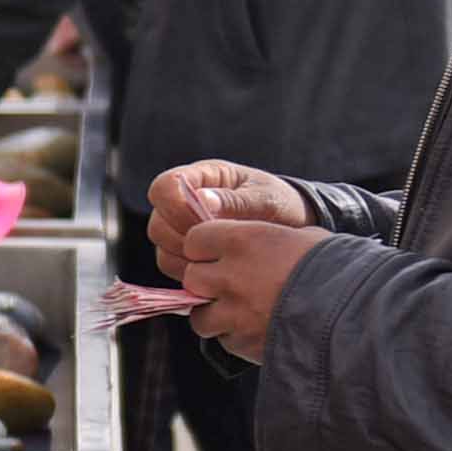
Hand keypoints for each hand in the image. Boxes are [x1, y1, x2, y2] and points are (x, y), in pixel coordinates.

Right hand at [145, 159, 309, 267]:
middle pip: (158, 222)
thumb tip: (202, 200)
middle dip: (183, 239)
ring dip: (185, 258)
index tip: (205, 223)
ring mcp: (182, 229)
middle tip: (216, 247)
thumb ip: (236, 201)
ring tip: (220, 259)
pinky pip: (171, 266)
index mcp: (201, 178)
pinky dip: (188, 273)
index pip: (164, 188)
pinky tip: (216, 271)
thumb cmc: (281, 204)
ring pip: (161, 248)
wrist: (293, 228)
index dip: (175, 208)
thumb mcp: (266, 199)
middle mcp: (183, 202)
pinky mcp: (186, 253)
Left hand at [175, 215, 326, 362]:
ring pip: (200, 316)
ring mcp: (234, 313)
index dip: (204, 247)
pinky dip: (235, 337)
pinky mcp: (244, 343)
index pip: (195, 239)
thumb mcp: (303, 237)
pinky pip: (225, 341)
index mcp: (243, 240)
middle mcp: (230, 275)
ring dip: (215, 314)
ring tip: (239, 313)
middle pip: (192, 278)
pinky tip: (258, 331)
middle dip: (206, 282)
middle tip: (229, 284)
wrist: (356, 312)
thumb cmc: (337, 267)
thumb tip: (261, 244)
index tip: (216, 253)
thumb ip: (269, 240)